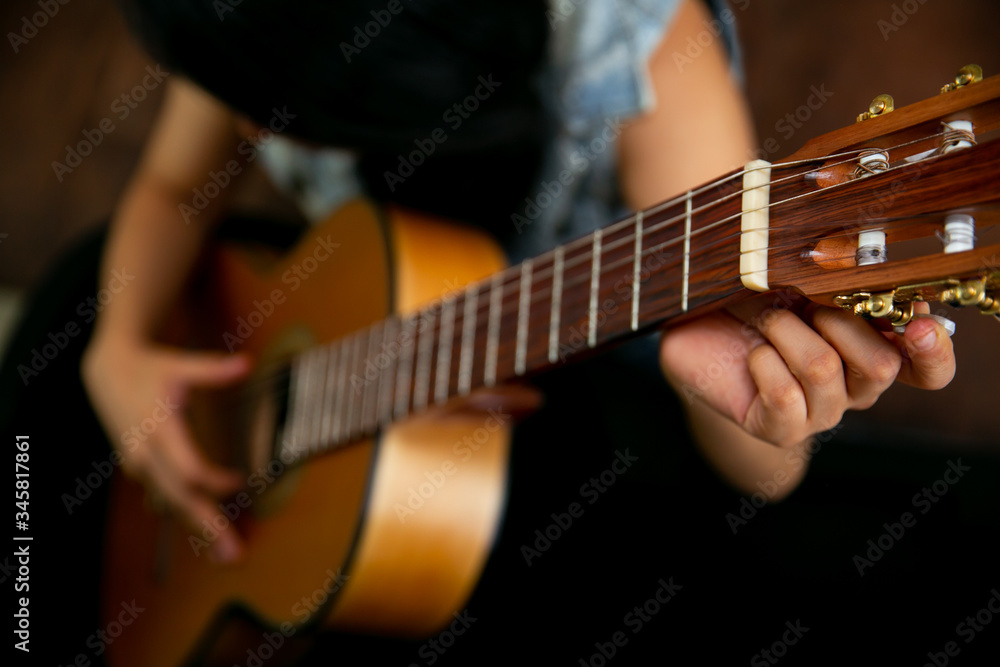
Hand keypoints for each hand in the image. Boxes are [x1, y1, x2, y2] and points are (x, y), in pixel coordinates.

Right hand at [81, 334, 250, 562]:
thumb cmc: (151, 369)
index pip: (186, 469)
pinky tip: (206, 536)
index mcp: (158, 430)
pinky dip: (187, 516)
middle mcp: (147, 455)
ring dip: (199, 529)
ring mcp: (141, 466)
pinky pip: (166, 498)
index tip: (241, 482)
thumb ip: (213, 370)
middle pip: (180, 499)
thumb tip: (246, 362)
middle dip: (207, 527)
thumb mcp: (181, 365)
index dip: (213, 481)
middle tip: (234, 556)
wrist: (108, 373)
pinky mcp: (142, 470)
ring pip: (172, 504)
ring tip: (225, 556)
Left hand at [660, 292, 955, 447]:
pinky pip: (785, 396)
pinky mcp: (781, 430)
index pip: (928, 370)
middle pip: (882, 366)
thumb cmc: (753, 302)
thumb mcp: (796, 279)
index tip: (917, 324)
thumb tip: (861, 262)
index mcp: (873, 351)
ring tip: (766, 319)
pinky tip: (752, 352)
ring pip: (824, 370)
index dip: (933, 352)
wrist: (698, 336)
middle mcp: (856, 388)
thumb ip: (836, 276)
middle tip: (804, 303)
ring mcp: (820, 414)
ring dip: (787, 330)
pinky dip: (763, 361)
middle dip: (840, 322)